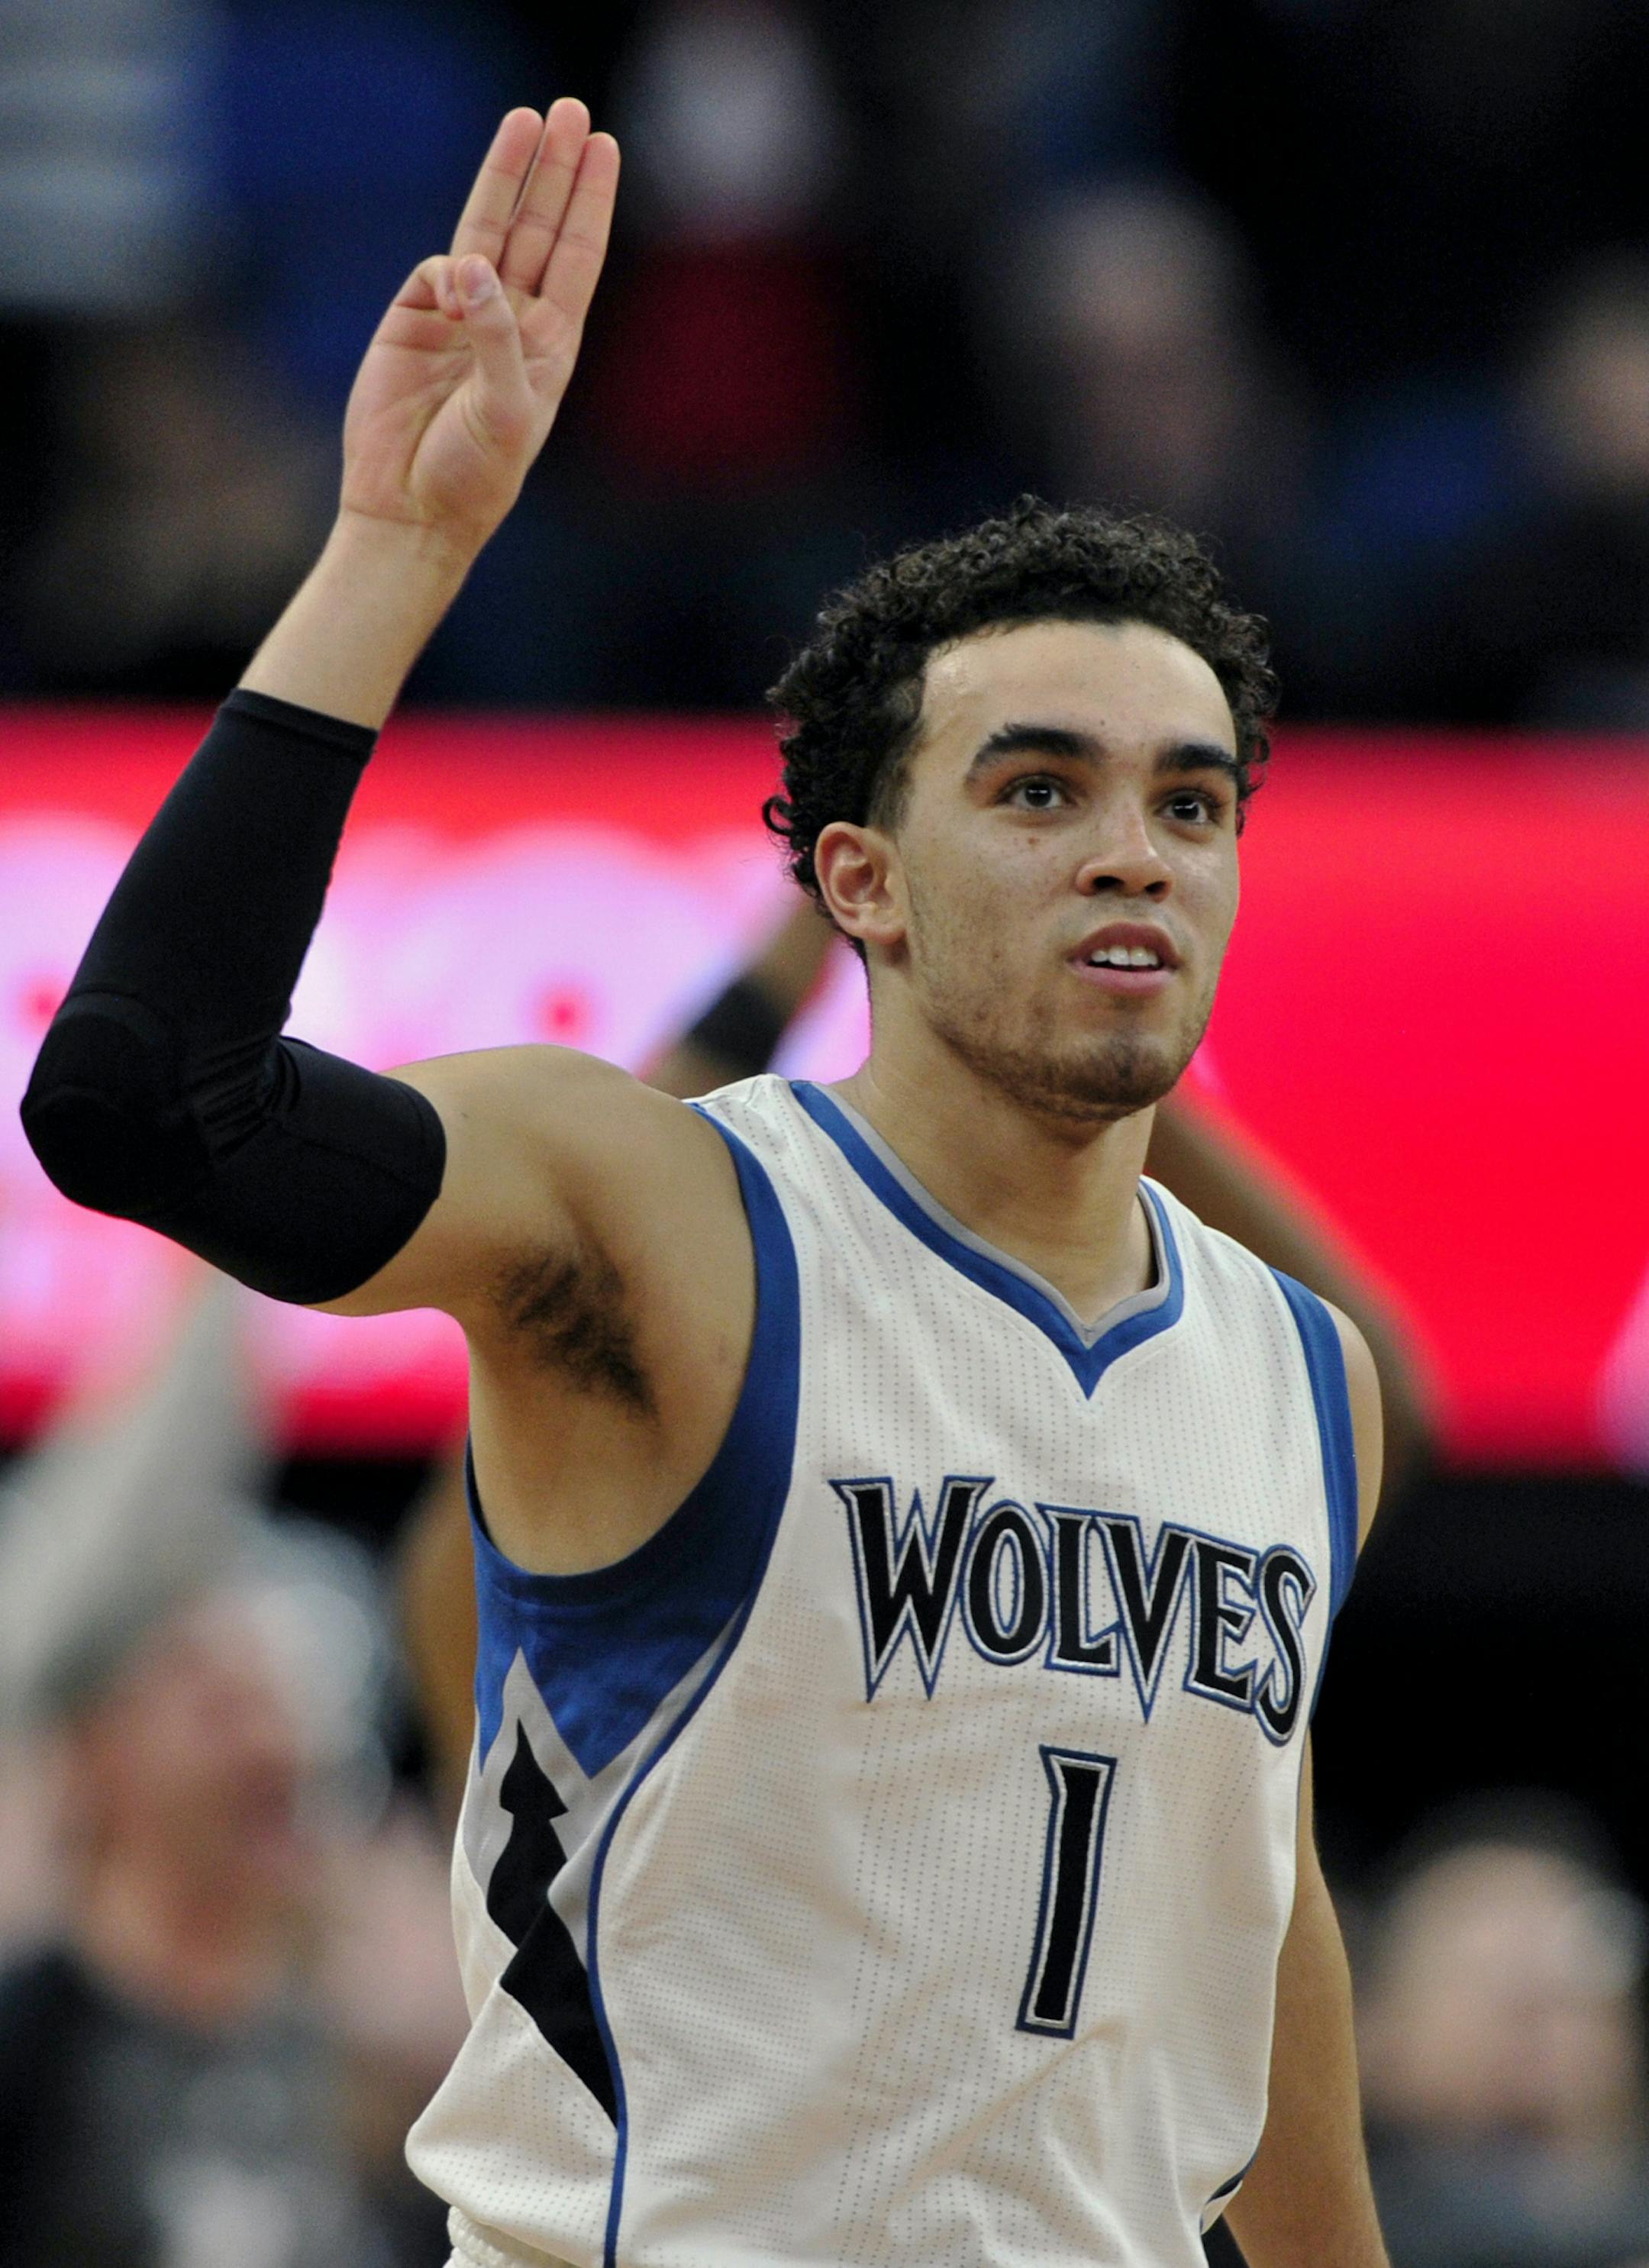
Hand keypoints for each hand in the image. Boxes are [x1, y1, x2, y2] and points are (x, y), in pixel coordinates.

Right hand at [338, 100, 618, 563]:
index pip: (576, 256)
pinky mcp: (414, 319)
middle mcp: (512, 322)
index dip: (589, 201)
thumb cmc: (471, 477)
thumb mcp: (503, 413)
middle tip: (568, 110)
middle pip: (538, 227)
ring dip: (506, 176)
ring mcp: (462, 317)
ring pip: (488, 230)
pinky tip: (451, 293)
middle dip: (553, 170)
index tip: (603, 145)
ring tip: (523, 119)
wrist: (408, 510)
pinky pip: (437, 271)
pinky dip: (448, 270)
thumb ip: (495, 338)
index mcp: (551, 345)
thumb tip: (472, 265)